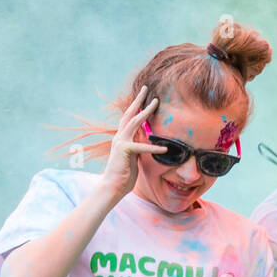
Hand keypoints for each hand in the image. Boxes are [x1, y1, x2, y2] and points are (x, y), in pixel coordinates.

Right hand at [99, 85, 161, 200]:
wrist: (111, 187)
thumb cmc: (123, 176)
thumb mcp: (134, 159)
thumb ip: (138, 149)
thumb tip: (148, 145)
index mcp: (122, 138)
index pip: (129, 119)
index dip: (136, 107)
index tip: (143, 97)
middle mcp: (120, 137)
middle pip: (129, 114)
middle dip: (138, 100)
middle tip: (146, 88)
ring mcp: (121, 143)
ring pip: (134, 122)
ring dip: (145, 112)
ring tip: (156, 103)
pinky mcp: (124, 151)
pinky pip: (141, 147)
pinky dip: (153, 148)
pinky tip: (165, 149)